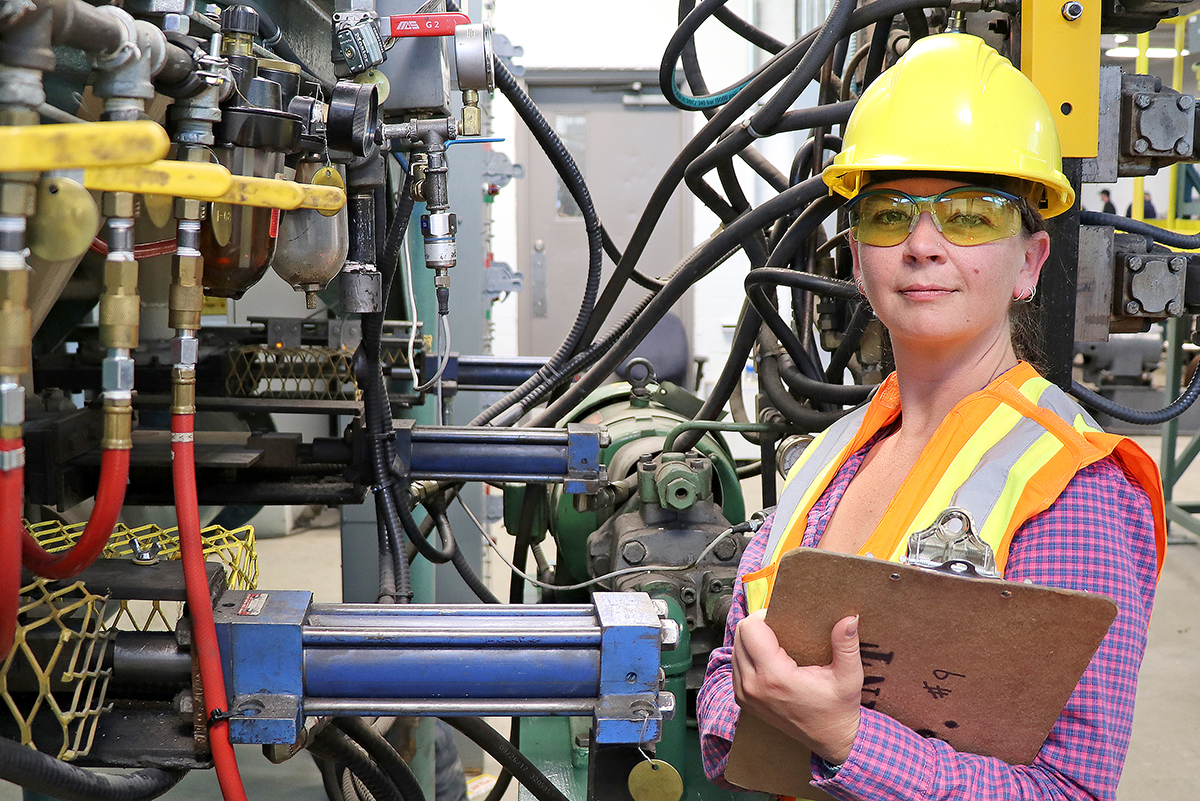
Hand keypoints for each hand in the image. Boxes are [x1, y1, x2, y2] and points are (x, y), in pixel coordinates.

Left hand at [731, 609, 862, 764]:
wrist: (831, 740)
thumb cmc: (839, 709)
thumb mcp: (849, 677)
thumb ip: (846, 646)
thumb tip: (849, 618)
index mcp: (775, 677)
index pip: (750, 628)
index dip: (764, 616)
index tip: (783, 619)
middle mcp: (753, 686)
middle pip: (740, 635)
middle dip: (758, 625)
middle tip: (781, 628)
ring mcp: (744, 694)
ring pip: (735, 648)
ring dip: (752, 640)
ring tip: (776, 643)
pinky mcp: (742, 700)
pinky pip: (736, 665)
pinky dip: (748, 655)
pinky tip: (768, 658)